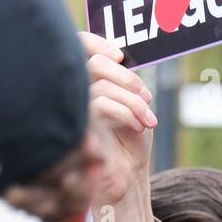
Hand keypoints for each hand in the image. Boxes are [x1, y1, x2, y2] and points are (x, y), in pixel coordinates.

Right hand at [79, 32, 157, 221]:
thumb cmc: (128, 141)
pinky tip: (140, 125)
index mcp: (82, 85)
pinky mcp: (78, 128)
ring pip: (99, 84)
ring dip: (132, 99)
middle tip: (145, 95)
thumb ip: (121, 79)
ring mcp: (73, 112)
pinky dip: (126, 111)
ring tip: (148, 118)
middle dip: (124, 76)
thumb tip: (120, 54)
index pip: (75, 48)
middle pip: (92, 63)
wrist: (126, 179)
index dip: (94, 42)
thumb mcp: (130, 103)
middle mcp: (73, 96)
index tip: (120, 54)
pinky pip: (100, 103)